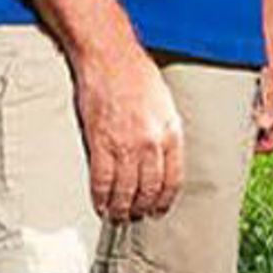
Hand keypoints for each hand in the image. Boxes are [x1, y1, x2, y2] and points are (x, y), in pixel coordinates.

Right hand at [72, 43, 186, 220]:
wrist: (109, 56)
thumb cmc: (136, 73)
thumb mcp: (165, 103)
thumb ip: (165, 130)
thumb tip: (161, 156)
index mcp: (171, 132)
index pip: (173, 179)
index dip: (164, 200)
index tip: (157, 210)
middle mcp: (152, 143)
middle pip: (149, 189)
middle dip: (142, 208)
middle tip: (135, 217)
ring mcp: (126, 145)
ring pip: (126, 190)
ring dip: (121, 208)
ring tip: (117, 216)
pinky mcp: (100, 143)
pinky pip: (102, 180)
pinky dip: (101, 197)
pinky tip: (100, 205)